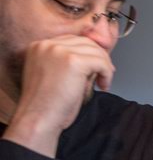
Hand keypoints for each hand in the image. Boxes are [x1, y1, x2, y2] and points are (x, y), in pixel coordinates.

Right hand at [3, 35, 114, 156]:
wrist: (39, 119)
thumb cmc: (47, 105)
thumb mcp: (55, 75)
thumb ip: (70, 62)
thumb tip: (96, 57)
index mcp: (39, 46)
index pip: (74, 40)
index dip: (90, 54)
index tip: (97, 68)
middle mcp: (47, 45)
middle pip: (86, 42)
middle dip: (100, 58)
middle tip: (105, 75)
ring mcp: (59, 51)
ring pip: (96, 51)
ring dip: (105, 67)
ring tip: (102, 83)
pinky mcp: (73, 61)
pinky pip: (101, 62)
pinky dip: (107, 74)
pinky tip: (103, 86)